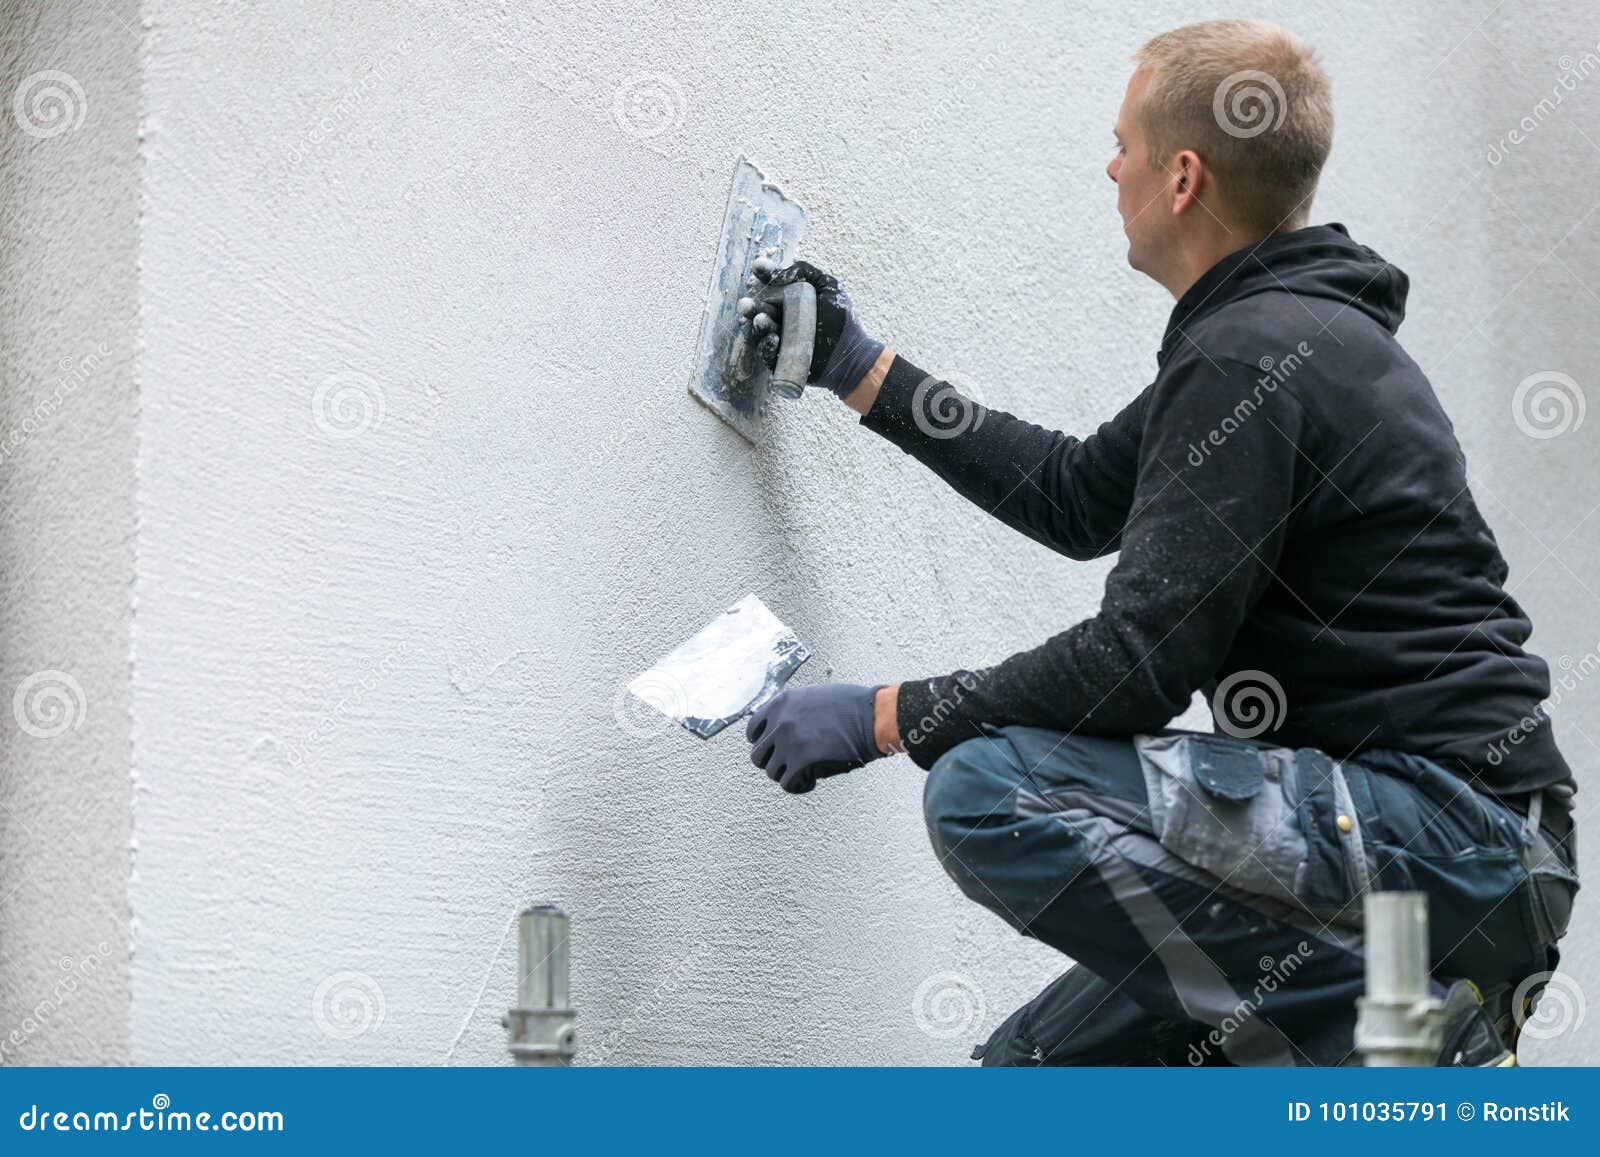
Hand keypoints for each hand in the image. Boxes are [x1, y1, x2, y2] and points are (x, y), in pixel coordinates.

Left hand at [746, 683, 883, 793]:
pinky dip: (798, 786)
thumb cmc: (852, 705)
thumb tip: (782, 729)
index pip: (753, 729)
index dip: (763, 743)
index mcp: (781, 703)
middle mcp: (779, 722)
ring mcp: (788, 742)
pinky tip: (811, 782)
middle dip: (773, 762)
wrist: (871, 715)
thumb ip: (793, 711)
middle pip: (758, 755)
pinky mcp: (801, 761)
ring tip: (804, 774)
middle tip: (790, 765)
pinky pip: (788, 784)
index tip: (774, 749)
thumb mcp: (813, 696)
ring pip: (772, 772)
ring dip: (787, 775)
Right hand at [747, 260, 885, 398]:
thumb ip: (806, 272)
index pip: (771, 284)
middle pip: (760, 309)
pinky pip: (767, 354)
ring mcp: (778, 339)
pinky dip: (767, 346)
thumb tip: (779, 273)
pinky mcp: (779, 360)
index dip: (764, 274)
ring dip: (758, 325)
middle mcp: (780, 318)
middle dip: (751, 306)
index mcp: (788, 299)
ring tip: (761, 320)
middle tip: (746, 304)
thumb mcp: (828, 287)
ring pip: (760, 332)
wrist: (850, 353)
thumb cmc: (840, 320)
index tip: (759, 267)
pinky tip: (774, 339)